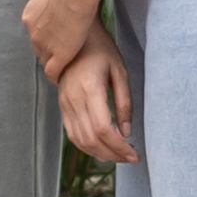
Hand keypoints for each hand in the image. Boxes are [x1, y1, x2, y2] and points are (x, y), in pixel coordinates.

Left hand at [20, 0, 112, 80]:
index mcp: (30, 16)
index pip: (35, 32)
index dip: (46, 37)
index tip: (54, 40)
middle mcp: (33, 32)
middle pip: (38, 47)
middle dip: (48, 51)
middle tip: (60, 54)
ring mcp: (44, 46)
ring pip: (45, 60)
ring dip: (53, 64)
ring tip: (62, 68)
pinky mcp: (57, 56)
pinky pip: (52, 72)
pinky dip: (56, 76)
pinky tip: (62, 78)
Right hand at [59, 41, 137, 167]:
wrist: (73, 37)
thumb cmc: (101, 50)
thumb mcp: (120, 72)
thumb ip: (124, 103)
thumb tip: (127, 132)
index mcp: (90, 89)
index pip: (102, 129)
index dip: (118, 147)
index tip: (134, 155)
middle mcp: (73, 99)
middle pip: (91, 139)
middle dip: (113, 154)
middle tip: (130, 158)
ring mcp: (65, 103)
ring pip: (80, 140)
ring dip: (100, 154)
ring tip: (119, 156)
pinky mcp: (62, 105)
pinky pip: (72, 134)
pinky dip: (87, 146)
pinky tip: (102, 148)